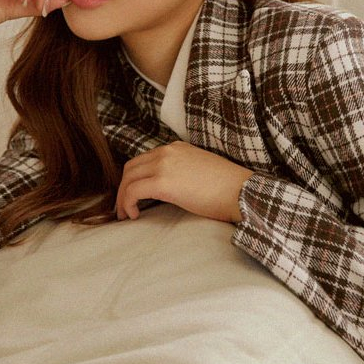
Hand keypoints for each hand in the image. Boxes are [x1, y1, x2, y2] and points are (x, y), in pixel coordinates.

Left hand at [115, 141, 253, 222]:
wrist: (241, 192)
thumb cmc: (227, 188)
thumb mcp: (200, 171)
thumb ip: (181, 172)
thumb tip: (168, 189)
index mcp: (176, 148)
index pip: (144, 160)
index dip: (135, 179)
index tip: (134, 196)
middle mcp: (167, 151)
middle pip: (131, 167)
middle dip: (124, 188)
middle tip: (125, 207)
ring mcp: (164, 165)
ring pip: (128, 179)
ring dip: (122, 198)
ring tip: (126, 214)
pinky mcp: (163, 182)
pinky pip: (133, 191)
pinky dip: (128, 203)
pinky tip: (135, 215)